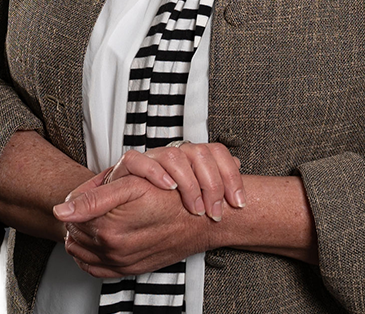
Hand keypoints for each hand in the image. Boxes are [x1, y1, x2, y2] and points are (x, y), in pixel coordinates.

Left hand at [54, 175, 216, 277]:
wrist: (199, 222)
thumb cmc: (169, 197)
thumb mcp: (130, 185)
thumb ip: (92, 198)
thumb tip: (59, 211)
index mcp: (108, 228)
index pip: (73, 218)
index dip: (78, 202)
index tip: (87, 195)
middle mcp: (112, 250)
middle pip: (77, 235)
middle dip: (79, 220)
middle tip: (93, 205)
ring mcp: (121, 263)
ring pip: (85, 252)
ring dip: (85, 237)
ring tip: (97, 219)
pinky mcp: (130, 270)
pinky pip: (98, 269)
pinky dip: (91, 257)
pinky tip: (99, 242)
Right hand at [103, 142, 244, 220]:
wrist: (125, 196)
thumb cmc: (162, 195)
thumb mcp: (194, 189)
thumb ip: (214, 178)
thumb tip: (238, 164)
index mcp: (192, 156)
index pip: (218, 152)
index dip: (231, 176)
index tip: (238, 203)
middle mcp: (175, 153)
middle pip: (200, 154)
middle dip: (212, 185)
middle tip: (214, 213)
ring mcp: (153, 157)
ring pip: (174, 155)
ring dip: (188, 183)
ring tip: (194, 207)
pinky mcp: (129, 165)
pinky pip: (139, 160)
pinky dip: (155, 173)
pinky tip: (167, 188)